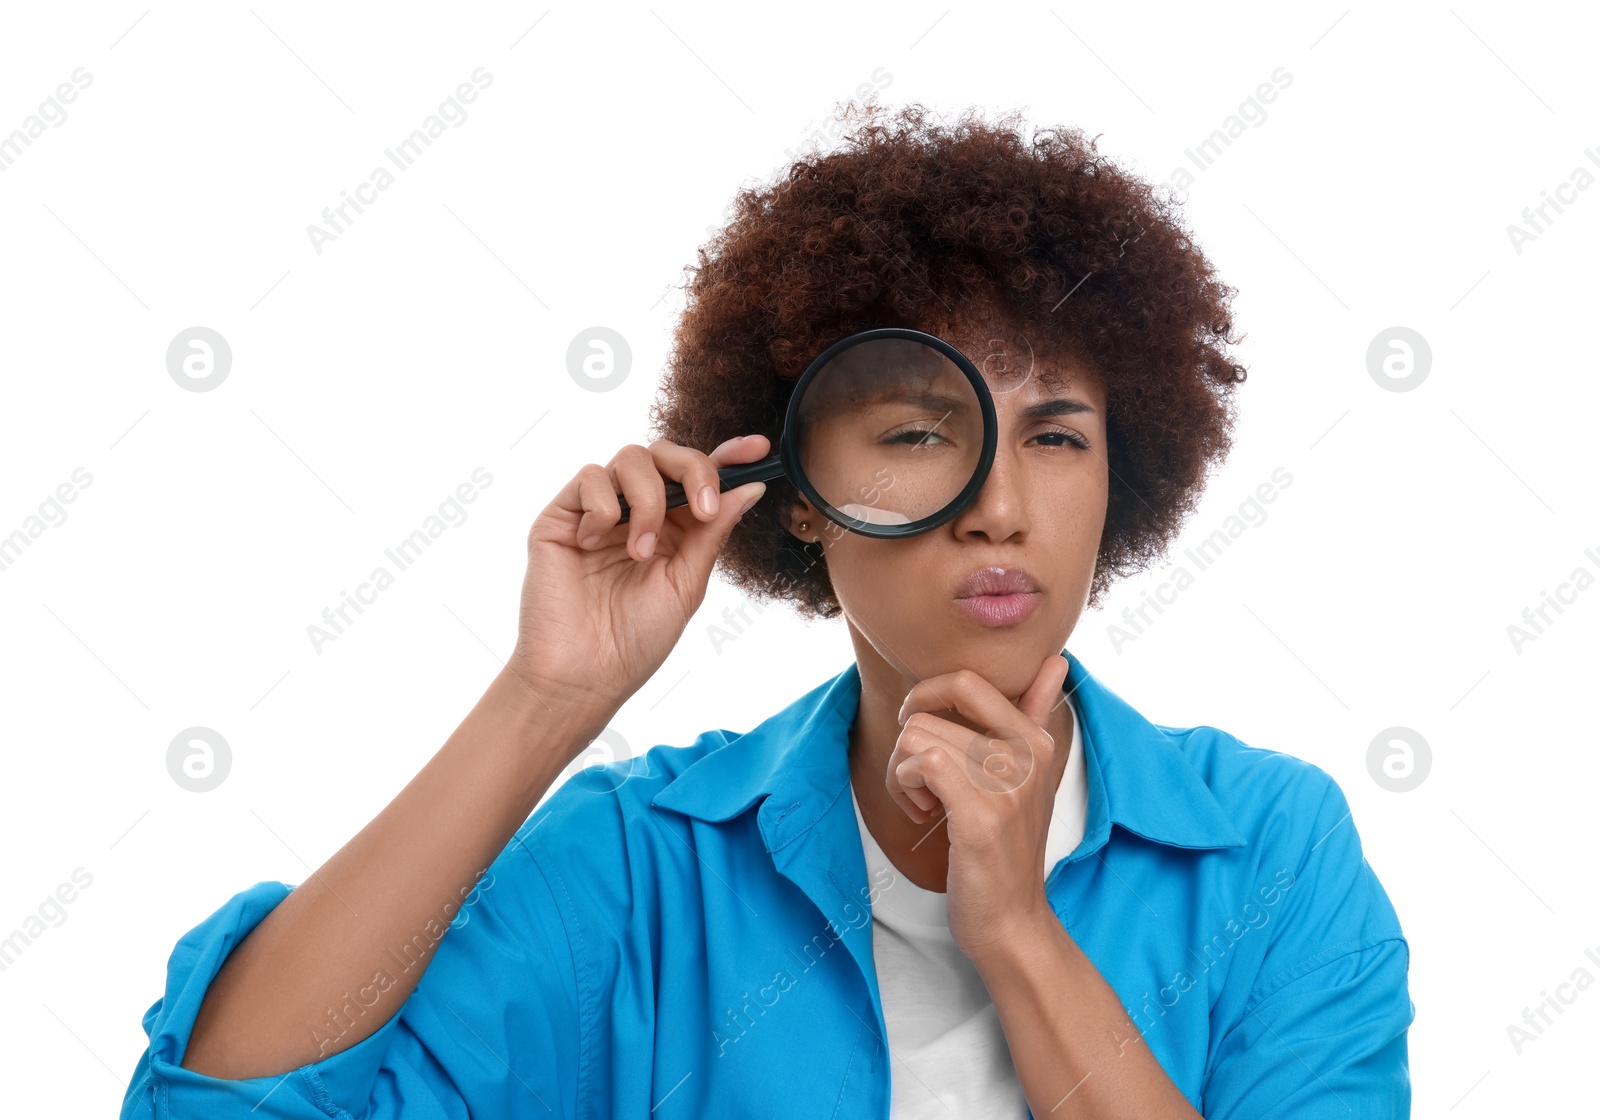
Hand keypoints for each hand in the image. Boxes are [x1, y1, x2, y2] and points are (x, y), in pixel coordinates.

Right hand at [507, 434, 770, 746]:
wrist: (583, 673)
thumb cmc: (635, 640)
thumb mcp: (687, 583)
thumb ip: (712, 531)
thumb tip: (749, 487)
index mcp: (672, 528)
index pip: (699, 477)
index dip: (729, 456)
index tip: (759, 448)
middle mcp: (636, 512)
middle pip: (667, 453)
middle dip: (693, 470)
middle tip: (702, 509)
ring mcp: (598, 511)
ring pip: (631, 457)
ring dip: (647, 502)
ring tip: (640, 552)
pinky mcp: (562, 515)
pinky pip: (590, 477)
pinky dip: (603, 508)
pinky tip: (595, 545)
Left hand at [887, 653, 1071, 960]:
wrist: (1012, 920)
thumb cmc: (1006, 847)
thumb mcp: (1030, 776)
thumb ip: (1035, 713)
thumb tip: (1055, 660)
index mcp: (1036, 739)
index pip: (968, 681)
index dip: (926, 696)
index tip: (921, 728)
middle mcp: (1027, 754)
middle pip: (929, 710)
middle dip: (907, 744)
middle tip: (920, 779)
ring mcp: (1007, 784)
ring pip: (916, 737)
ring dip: (903, 774)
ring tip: (926, 804)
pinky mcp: (982, 814)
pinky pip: (922, 763)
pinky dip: (905, 788)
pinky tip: (923, 814)